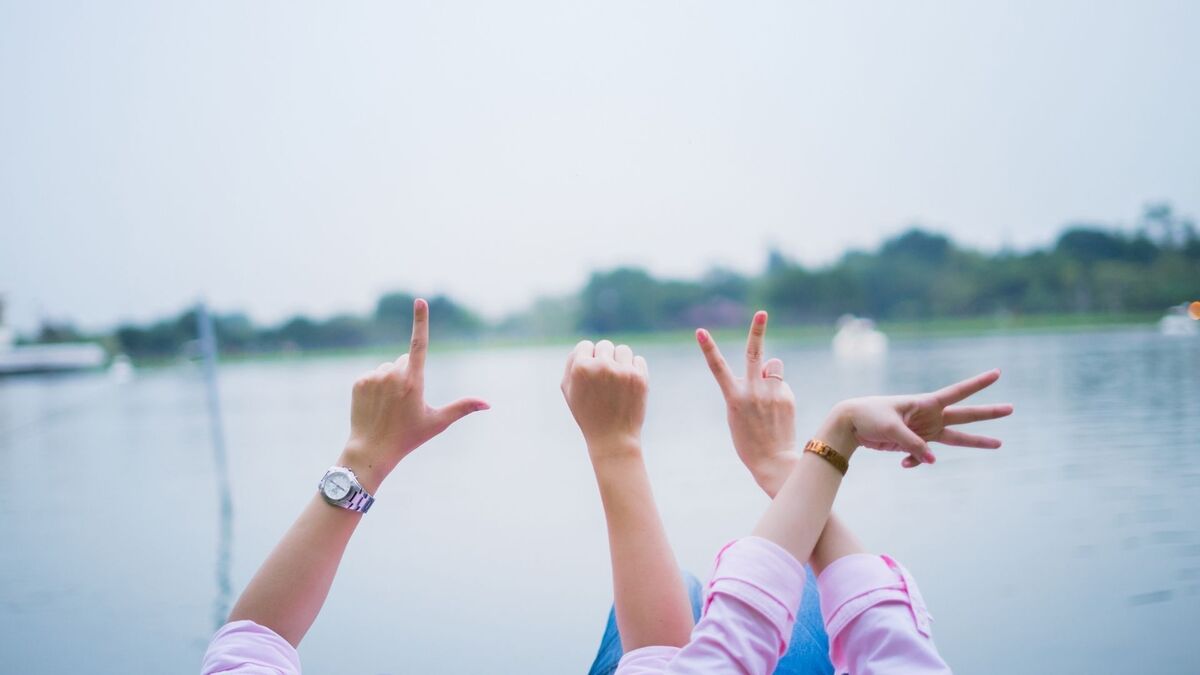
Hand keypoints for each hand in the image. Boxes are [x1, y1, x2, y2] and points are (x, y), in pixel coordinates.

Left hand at [341, 298, 488, 490]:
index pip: (419, 343)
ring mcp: (374, 377)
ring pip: (388, 368)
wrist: (372, 450)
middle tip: (405, 401)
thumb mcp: (438, 422)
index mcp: (414, 381)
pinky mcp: (359, 382)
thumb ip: (463, 408)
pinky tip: (375, 405)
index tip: (420, 301)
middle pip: (405, 361)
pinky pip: (373, 375)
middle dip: (408, 374)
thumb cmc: (408, 437)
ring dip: (391, 380)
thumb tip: (488, 404)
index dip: (421, 320)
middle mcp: (392, 375)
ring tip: (389, 406)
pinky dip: (376, 387)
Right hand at [560, 339, 648, 460]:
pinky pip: (638, 360)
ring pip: (623, 350)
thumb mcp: (569, 391)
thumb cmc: (588, 414)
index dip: (588, 360)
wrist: (613, 438)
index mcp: (581, 368)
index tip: (591, 376)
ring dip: (620, 361)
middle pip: (605, 345)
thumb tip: (585, 346)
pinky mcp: (640, 377)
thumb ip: (572, 364)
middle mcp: (602, 366)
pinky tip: (628, 386)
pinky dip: (634, 370)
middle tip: (604, 380)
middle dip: (604, 359)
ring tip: (617, 381)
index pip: (585, 345)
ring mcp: (622, 371)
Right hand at [696, 311, 796, 489]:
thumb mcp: (738, 413)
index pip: (718, 368)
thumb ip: (748, 386)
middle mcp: (753, 392)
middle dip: (757, 331)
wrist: (772, 461)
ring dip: (770, 374)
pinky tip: (778, 411)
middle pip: (754, 354)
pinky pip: (781, 384)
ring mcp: (772, 394)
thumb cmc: (749, 438)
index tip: (700, 331)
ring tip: (769, 396)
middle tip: (762, 313)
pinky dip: (779, 392)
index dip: (708, 348)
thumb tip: (767, 367)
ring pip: (773, 367)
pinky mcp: (787, 397)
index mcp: (734, 397)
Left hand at [823, 369, 1013, 467]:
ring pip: (956, 437)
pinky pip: (925, 456)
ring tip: (999, 444)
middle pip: (965, 415)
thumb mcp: (891, 428)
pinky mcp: (914, 443)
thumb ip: (914, 445)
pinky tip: (904, 464)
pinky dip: (917, 461)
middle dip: (988, 413)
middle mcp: (929, 416)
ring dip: (976, 442)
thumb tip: (933, 461)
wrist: (850, 424)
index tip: (997, 373)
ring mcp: (924, 430)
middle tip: (1012, 408)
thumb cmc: (869, 417)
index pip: (957, 392)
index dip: (978, 384)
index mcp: (925, 403)